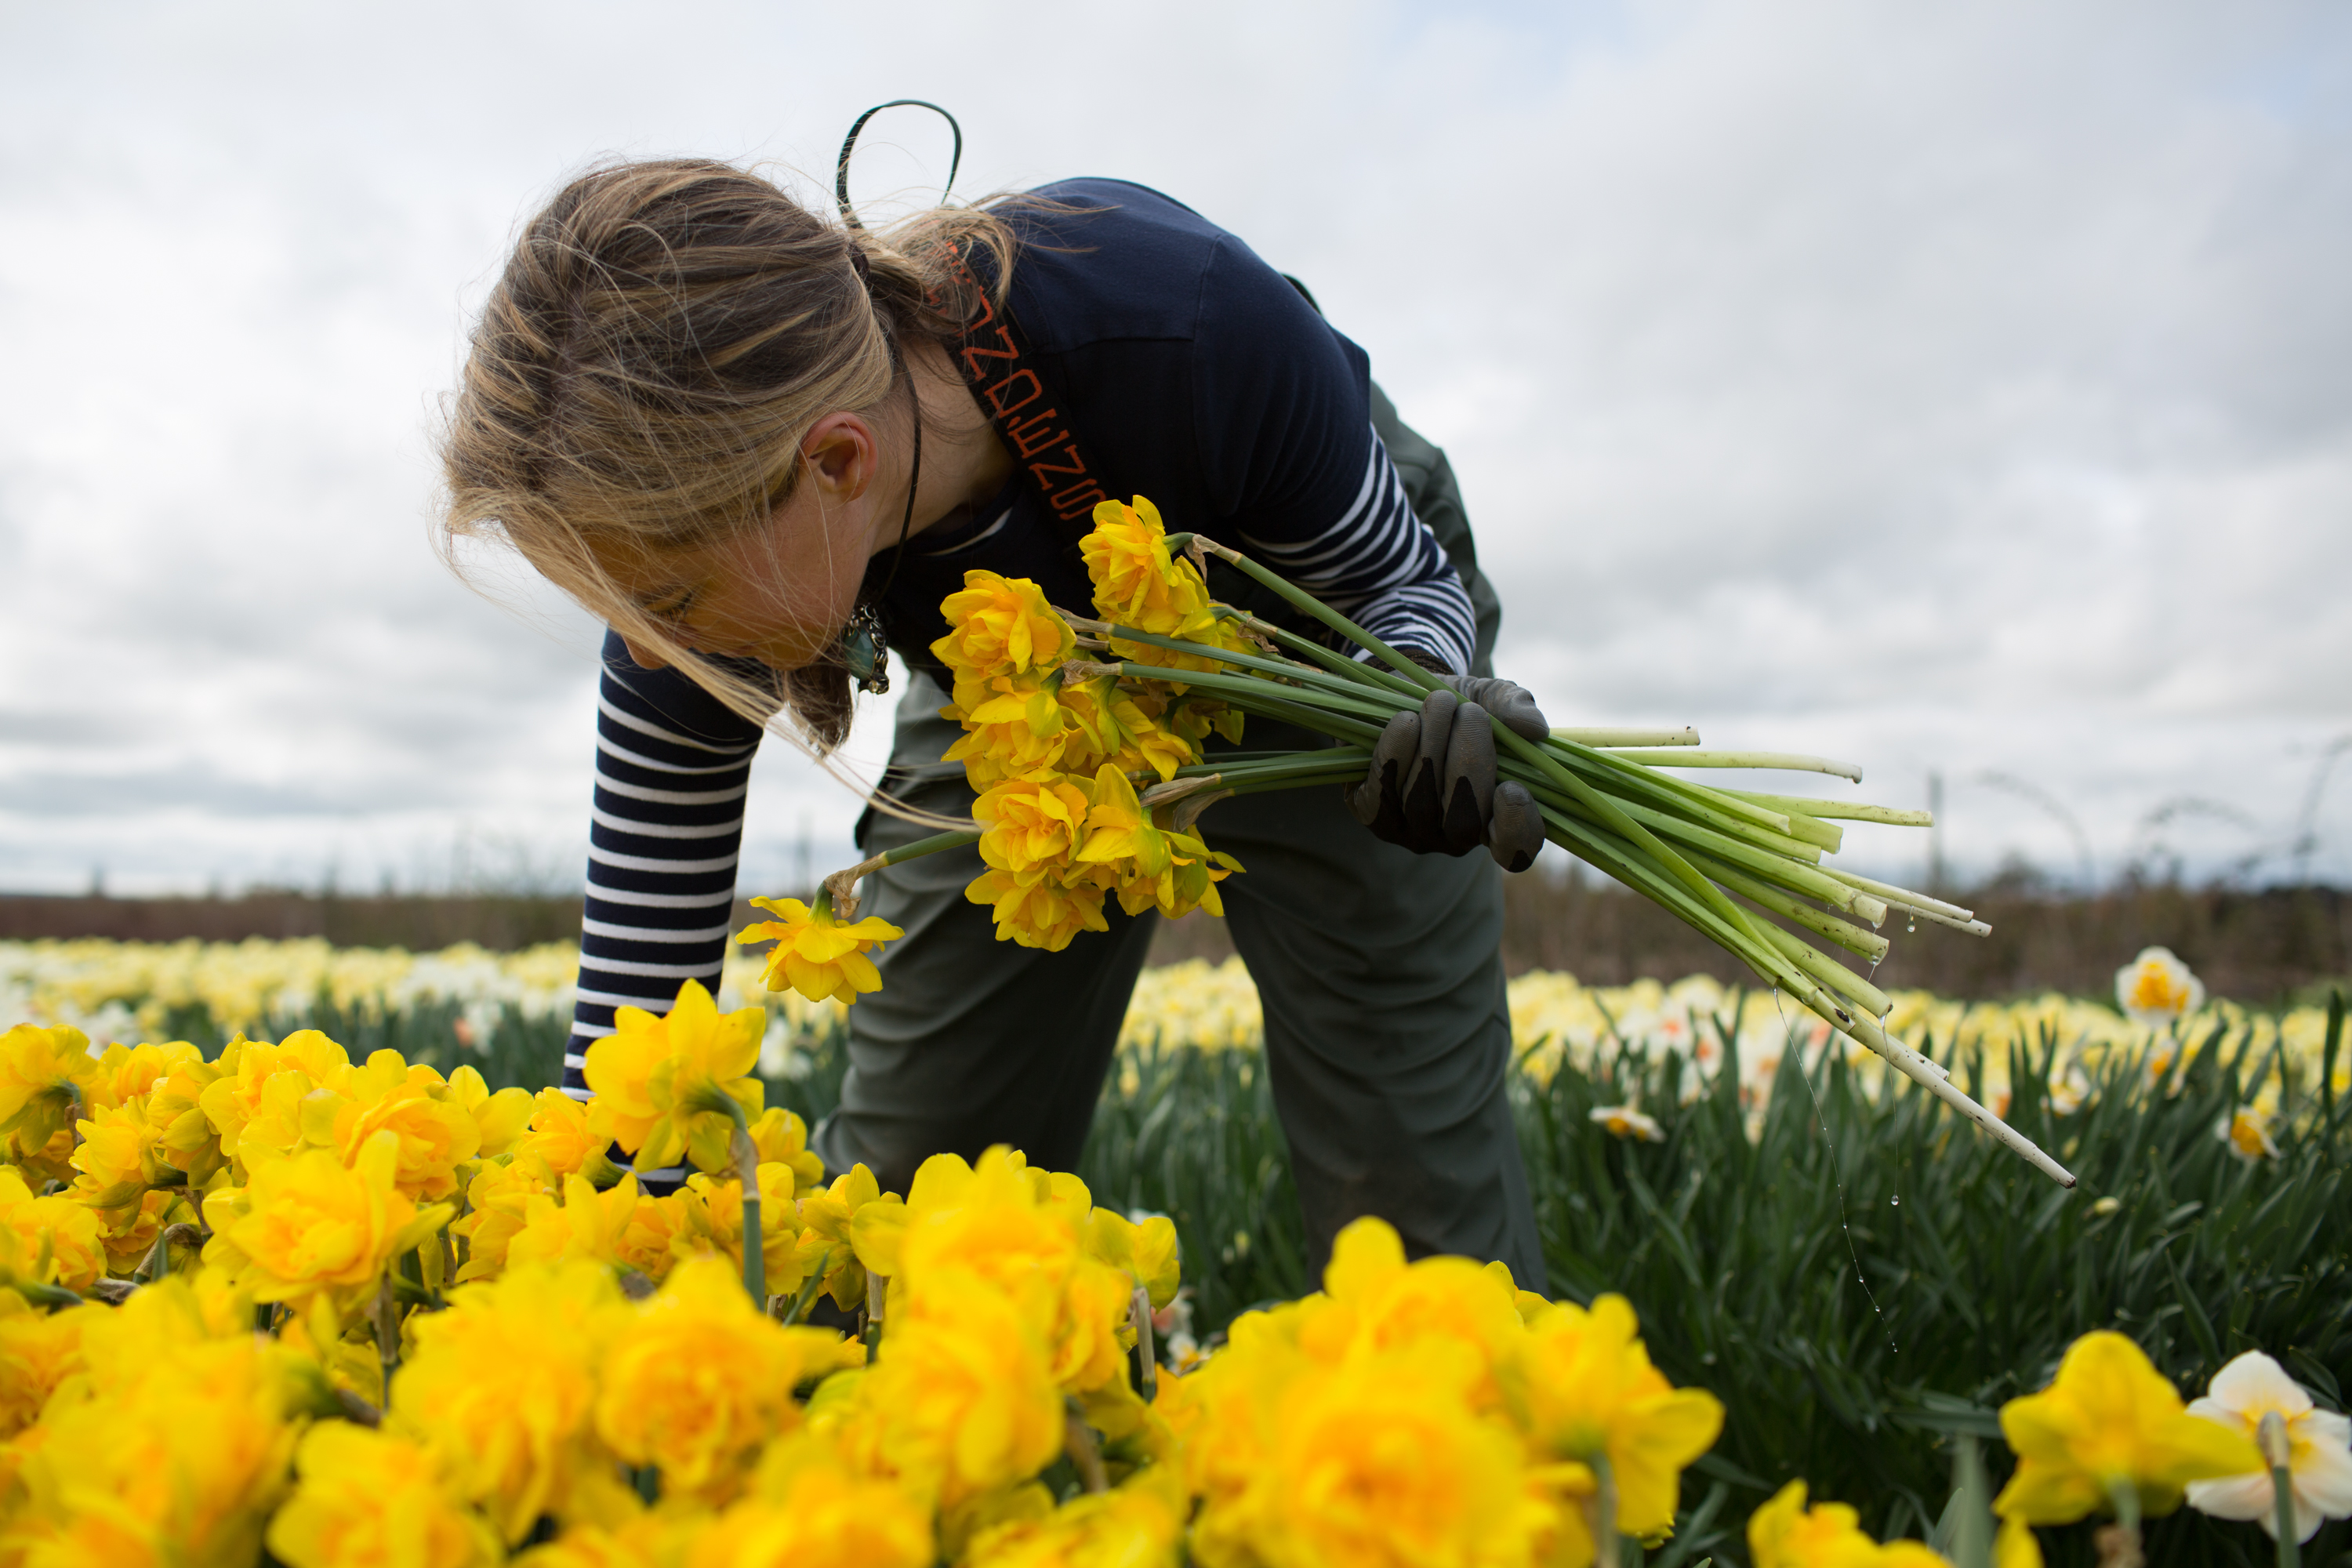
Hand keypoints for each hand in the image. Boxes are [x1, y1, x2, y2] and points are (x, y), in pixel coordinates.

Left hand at [1345, 678, 1548, 871]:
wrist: (1403, 693)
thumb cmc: (1459, 705)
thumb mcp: (1491, 698)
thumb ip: (1515, 707)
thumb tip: (1534, 727)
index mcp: (1496, 817)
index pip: (1514, 850)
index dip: (1517, 829)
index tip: (1513, 787)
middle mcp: (1454, 835)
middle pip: (1464, 822)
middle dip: (1469, 762)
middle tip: (1471, 713)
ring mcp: (1411, 830)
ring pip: (1421, 803)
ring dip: (1432, 746)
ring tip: (1439, 701)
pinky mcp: (1373, 813)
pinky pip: (1381, 793)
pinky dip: (1394, 754)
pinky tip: (1405, 720)